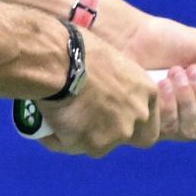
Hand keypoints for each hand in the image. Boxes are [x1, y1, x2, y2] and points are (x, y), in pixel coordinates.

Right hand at [31, 29, 160, 158]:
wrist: (61, 63)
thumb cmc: (80, 49)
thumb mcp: (110, 62)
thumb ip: (114, 84)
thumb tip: (99, 91)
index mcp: (147, 91)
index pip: (149, 117)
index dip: (132, 120)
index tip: (113, 115)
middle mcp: (139, 115)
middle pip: (131, 137)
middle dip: (111, 134)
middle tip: (87, 124)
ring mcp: (118, 134)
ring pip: (99, 144)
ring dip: (81, 136)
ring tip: (57, 118)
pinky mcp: (94, 146)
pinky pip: (72, 146)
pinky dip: (58, 139)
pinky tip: (46, 124)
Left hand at [113, 8, 195, 138]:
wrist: (130, 36)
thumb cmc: (167, 40)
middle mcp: (188, 119)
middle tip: (189, 70)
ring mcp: (166, 125)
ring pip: (190, 131)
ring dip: (186, 97)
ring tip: (172, 73)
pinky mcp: (144, 126)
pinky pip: (165, 130)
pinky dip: (167, 104)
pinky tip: (159, 84)